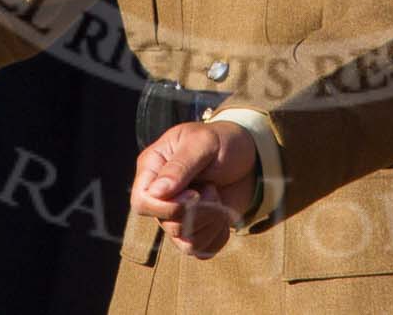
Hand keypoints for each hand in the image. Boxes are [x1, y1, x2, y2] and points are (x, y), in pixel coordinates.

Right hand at [130, 121, 258, 257]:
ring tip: (217, 195)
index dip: (167, 206)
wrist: (251, 156)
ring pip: (185, 241)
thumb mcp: (204, 143)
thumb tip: (156, 192)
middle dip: (198, 211)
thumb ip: (180, 166)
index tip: (194, 194)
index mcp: (153, 168)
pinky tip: (223, 213)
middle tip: (212, 188)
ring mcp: (177, 215)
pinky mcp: (196, 230)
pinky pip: (202, 249)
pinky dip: (218, 234)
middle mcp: (161, 195)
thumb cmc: (224, 141)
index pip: (142, 202)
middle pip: (167, 223)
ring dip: (211, 220)